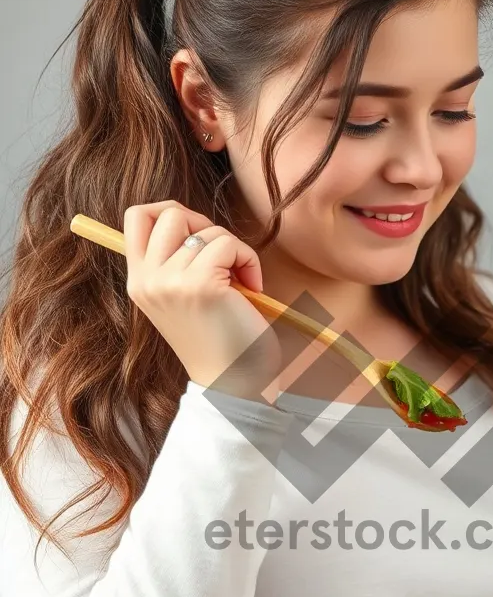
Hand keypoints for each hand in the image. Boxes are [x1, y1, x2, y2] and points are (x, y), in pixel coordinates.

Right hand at [124, 201, 281, 397]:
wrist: (232, 385)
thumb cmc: (217, 342)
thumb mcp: (181, 299)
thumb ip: (174, 264)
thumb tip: (187, 219)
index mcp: (138, 283)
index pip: (136, 217)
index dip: (168, 211)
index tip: (196, 236)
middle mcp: (148, 280)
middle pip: (170, 212)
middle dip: (204, 225)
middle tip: (222, 256)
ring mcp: (171, 281)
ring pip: (208, 231)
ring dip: (233, 250)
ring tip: (240, 282)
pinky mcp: (201, 284)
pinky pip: (229, 244)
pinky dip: (248, 260)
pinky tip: (252, 288)